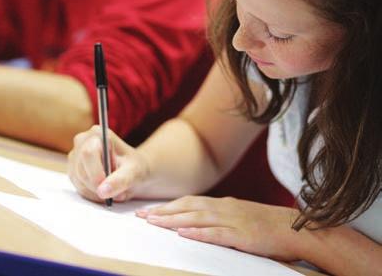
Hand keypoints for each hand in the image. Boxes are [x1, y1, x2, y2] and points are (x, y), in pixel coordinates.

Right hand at [68, 125, 150, 202]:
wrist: (133, 172)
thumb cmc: (136, 167)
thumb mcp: (134, 173)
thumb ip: (120, 180)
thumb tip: (102, 191)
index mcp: (98, 133)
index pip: (88, 153)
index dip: (96, 174)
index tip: (107, 189)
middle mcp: (82, 141)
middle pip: (81, 169)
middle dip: (98, 186)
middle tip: (117, 192)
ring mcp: (75, 155)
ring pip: (79, 180)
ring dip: (96, 192)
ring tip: (114, 190)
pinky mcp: (73, 169)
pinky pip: (78, 187)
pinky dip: (92, 194)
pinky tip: (105, 190)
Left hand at [137, 196, 302, 260]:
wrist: (295, 227)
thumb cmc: (267, 224)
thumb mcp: (239, 215)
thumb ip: (219, 216)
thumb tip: (197, 220)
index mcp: (222, 204)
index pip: (188, 202)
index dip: (167, 206)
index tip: (148, 211)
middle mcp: (224, 208)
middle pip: (187, 207)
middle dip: (162, 211)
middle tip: (140, 215)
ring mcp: (232, 220)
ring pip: (196, 217)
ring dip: (172, 219)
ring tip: (153, 223)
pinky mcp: (242, 235)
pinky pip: (216, 233)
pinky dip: (198, 232)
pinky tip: (183, 233)